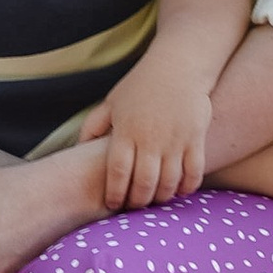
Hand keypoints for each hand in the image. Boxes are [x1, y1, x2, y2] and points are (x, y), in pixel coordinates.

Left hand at [84, 62, 215, 211]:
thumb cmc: (140, 86)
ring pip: (169, 182)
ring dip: (161, 197)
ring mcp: (175, 140)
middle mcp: (150, 139)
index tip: (113, 204)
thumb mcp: (111, 103)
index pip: (117, 172)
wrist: (177, 65)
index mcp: (126, 132)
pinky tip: (179, 191)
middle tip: (135, 207)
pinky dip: (187, 187)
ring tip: (155, 200)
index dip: (114, 193)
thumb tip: (77, 149)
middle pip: (143, 184)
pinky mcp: (195, 138)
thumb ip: (93, 127)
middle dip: (138, 202)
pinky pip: (194, 172)